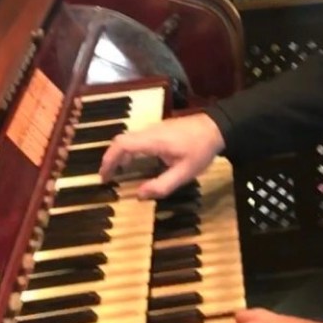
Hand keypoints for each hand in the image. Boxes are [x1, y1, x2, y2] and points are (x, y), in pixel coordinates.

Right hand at [98, 112, 224, 199]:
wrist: (218, 127)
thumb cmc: (201, 149)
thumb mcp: (185, 173)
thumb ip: (162, 185)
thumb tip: (139, 195)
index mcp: (153, 140)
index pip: (121, 144)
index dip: (108, 159)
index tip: (104, 176)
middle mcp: (150, 131)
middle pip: (122, 140)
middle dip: (111, 159)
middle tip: (108, 177)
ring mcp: (156, 128)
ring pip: (130, 138)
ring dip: (121, 154)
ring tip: (119, 173)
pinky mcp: (161, 129)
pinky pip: (139, 138)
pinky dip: (130, 151)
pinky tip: (136, 163)